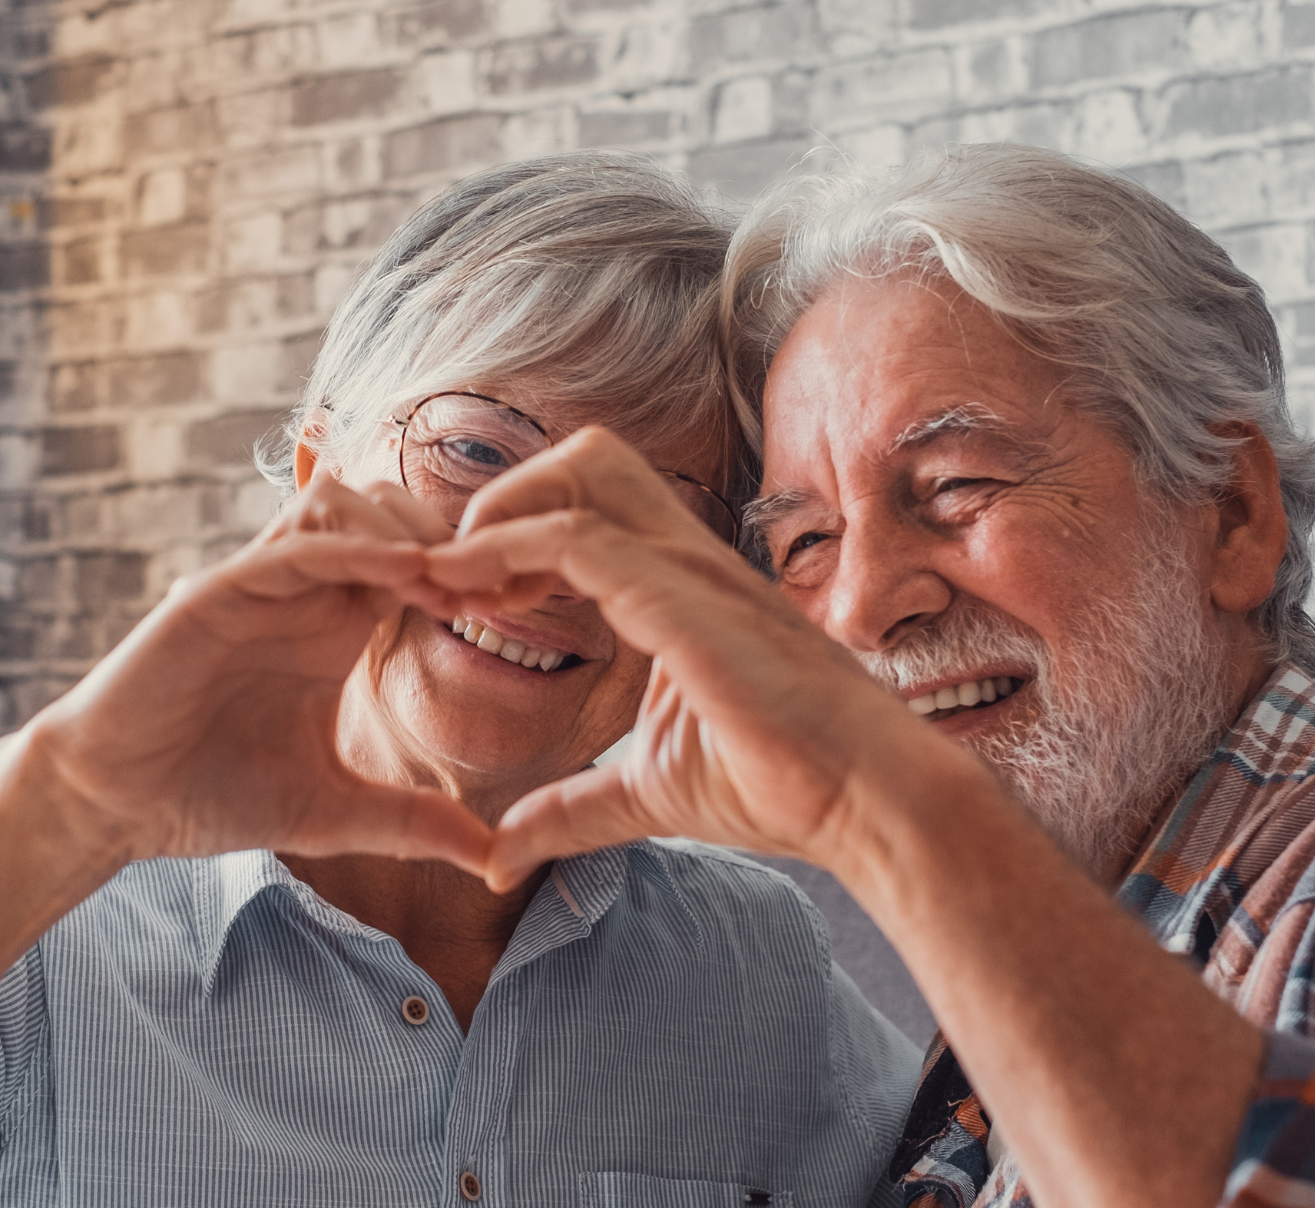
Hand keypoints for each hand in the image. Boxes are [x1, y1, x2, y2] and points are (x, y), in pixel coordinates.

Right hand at [22, 473, 491, 875]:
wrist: (117, 804)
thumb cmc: (213, 796)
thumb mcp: (335, 814)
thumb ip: (413, 823)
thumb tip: (497, 859)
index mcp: (335, 627)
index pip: (418, 562)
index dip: (474, 572)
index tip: (524, 604)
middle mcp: (302, 593)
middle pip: (391, 511)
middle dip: (452, 535)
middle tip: (502, 581)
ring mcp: (258, 584)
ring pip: (343, 502)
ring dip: (405, 527)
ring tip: (453, 578)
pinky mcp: (217, 591)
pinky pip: (294, 544)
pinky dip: (354, 546)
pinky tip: (406, 571)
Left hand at [421, 429, 989, 889]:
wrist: (867, 805)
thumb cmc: (783, 789)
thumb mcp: (645, 796)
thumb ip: (570, 811)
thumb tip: (497, 855)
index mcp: (678, 587)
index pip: (586, 509)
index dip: (511, 537)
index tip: (457, 598)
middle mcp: (685, 559)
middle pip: (585, 458)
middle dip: (507, 497)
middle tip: (457, 577)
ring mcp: (690, 570)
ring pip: (578, 474)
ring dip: (497, 516)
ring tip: (447, 582)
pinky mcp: (685, 601)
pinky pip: (578, 539)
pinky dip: (507, 550)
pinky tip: (468, 596)